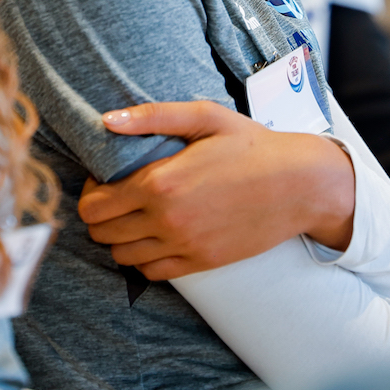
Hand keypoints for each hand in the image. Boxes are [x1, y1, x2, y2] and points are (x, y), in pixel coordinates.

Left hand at [78, 100, 355, 279]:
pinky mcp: (200, 264)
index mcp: (161, 182)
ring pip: (120, 256)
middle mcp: (166, 220)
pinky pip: (150, 272)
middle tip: (117, 195)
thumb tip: (106, 121)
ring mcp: (183, 246)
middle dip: (99, 213)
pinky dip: (142, 257)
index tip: (104, 177)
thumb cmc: (252, 145)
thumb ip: (153, 117)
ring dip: (118, 236)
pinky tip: (155, 235)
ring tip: (136, 214)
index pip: (94, 204)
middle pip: (100, 232)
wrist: (300, 185)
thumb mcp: (205, 117)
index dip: (89, 190)